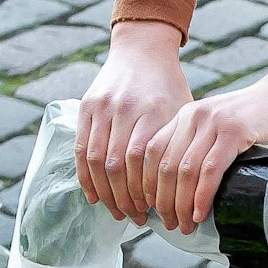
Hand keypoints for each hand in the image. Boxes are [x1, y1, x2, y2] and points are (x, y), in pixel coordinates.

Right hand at [78, 20, 192, 224]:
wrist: (142, 49)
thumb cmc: (168, 86)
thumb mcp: (182, 110)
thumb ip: (178, 144)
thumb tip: (186, 190)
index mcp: (152, 109)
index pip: (142, 160)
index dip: (143, 190)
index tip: (152, 211)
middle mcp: (124, 108)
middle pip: (116, 165)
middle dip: (124, 198)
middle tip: (135, 219)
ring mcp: (102, 106)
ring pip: (96, 161)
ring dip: (104, 193)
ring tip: (116, 212)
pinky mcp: (86, 107)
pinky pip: (81, 150)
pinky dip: (85, 177)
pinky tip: (94, 196)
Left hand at [146, 66, 267, 231]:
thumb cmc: (256, 119)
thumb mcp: (218, 128)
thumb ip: (198, 147)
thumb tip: (179, 191)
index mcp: (184, 116)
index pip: (150, 153)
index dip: (146, 184)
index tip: (151, 209)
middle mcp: (193, 116)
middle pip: (164, 165)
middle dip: (163, 201)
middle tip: (170, 224)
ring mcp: (213, 122)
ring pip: (185, 170)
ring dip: (181, 204)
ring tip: (185, 225)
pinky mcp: (235, 131)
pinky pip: (210, 170)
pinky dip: (202, 196)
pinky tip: (200, 213)